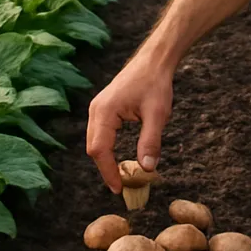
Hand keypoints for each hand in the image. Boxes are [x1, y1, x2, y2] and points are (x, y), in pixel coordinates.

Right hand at [86, 56, 173, 193]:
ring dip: (106, 159)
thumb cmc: (156, 84)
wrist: (154, 61)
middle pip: (93, 148)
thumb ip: (150, 141)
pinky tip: (118, 159)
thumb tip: (146, 169)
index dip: (108, 172)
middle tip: (122, 187)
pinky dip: (107, 148)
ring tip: (121, 176)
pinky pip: (100, 134)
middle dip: (106, 168)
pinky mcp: (103, 108)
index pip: (99, 150)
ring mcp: (97, 108)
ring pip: (96, 142)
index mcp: (104, 111)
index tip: (119, 189)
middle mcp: (95, 110)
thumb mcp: (157, 114)